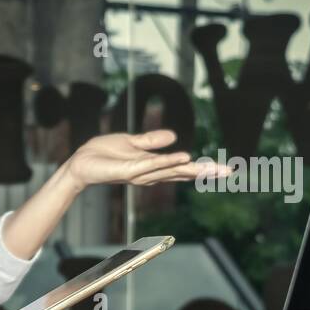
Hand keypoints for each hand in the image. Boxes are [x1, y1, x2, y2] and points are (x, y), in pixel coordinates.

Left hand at [64, 130, 229, 189]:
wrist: (80, 163)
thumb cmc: (103, 154)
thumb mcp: (131, 142)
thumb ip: (151, 140)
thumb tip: (174, 136)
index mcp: (152, 167)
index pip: (181, 168)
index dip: (202, 168)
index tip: (224, 168)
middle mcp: (149, 173)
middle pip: (182, 173)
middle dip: (205, 172)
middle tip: (229, 171)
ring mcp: (140, 173)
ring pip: (171, 170)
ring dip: (192, 168)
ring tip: (214, 167)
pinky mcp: (129, 170)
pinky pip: (152, 165)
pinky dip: (168, 162)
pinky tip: (184, 158)